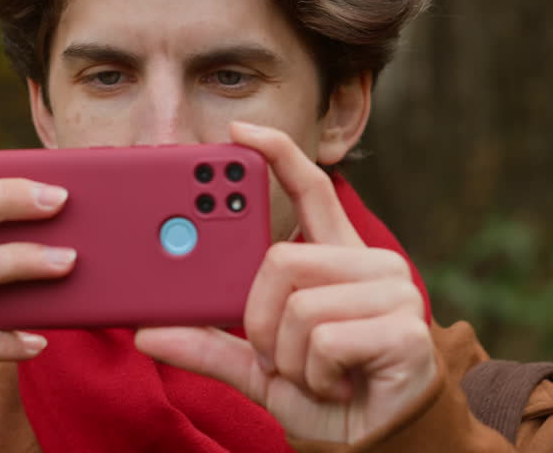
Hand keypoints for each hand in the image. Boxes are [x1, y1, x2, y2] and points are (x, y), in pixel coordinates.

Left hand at [135, 121, 435, 441]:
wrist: (379, 449)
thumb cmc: (326, 397)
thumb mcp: (257, 369)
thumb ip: (209, 345)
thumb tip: (146, 331)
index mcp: (337, 261)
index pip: (312, 190)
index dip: (278, 155)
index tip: (240, 131)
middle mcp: (371, 265)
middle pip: (281, 259)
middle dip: (260, 318)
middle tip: (276, 354)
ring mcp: (394, 293)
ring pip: (299, 304)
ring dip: (289, 357)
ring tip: (313, 375)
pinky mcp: (405, 331)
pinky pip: (323, 340)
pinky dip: (314, 376)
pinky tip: (338, 385)